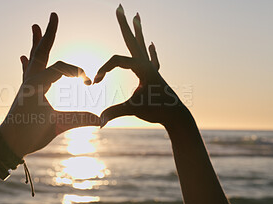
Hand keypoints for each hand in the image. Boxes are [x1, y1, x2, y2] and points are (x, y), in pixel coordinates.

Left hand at [0, 13, 99, 157]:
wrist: (8, 144)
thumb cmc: (29, 134)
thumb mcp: (56, 126)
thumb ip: (79, 120)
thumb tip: (102, 120)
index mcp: (36, 85)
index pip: (59, 68)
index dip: (76, 72)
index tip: (88, 83)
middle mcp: (30, 80)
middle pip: (42, 52)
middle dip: (49, 34)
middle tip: (53, 15)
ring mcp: (26, 85)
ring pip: (34, 59)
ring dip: (36, 43)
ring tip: (35, 26)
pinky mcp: (25, 92)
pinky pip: (27, 72)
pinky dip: (27, 62)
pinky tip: (23, 56)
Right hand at [94, 5, 185, 127]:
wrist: (176, 116)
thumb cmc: (157, 111)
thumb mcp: (133, 110)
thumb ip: (114, 113)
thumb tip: (98, 123)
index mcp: (141, 68)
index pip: (116, 61)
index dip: (103, 70)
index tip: (95, 83)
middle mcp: (147, 64)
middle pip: (132, 40)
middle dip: (124, 24)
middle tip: (120, 7)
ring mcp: (151, 69)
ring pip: (142, 45)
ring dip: (138, 31)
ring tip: (137, 15)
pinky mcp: (155, 76)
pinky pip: (152, 59)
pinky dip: (151, 51)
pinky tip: (152, 44)